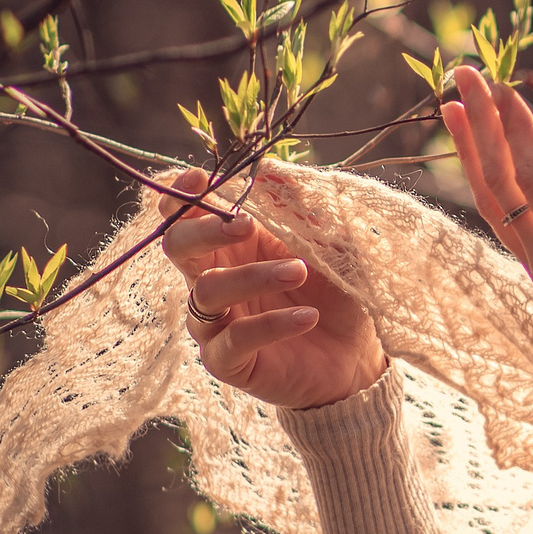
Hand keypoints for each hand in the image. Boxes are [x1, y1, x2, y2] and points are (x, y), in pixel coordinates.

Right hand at [158, 167, 388, 409]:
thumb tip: (276, 171)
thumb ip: (301, 211)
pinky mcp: (227, 362)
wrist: (355, 358)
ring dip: (253, 277)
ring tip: (300, 271)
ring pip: (208, 292)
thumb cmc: (336, 294)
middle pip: (178, 247)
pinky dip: (272, 324)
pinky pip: (235, 340)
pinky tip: (308, 317)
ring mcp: (215, 323)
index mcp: (231, 245)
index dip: (182, 195)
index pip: (185, 215)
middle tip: (246, 225)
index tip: (199, 178)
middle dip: (204, 230)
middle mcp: (213, 280)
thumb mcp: (330, 245)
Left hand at [442, 64, 532, 393]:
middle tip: (462, 70)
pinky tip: (484, 159)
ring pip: (494, 200)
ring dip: (473, 149)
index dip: (518, 131)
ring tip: (455, 104)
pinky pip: (504, 217)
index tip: (502, 85)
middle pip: (501, 182)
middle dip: (482, 124)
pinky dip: (487, 180)